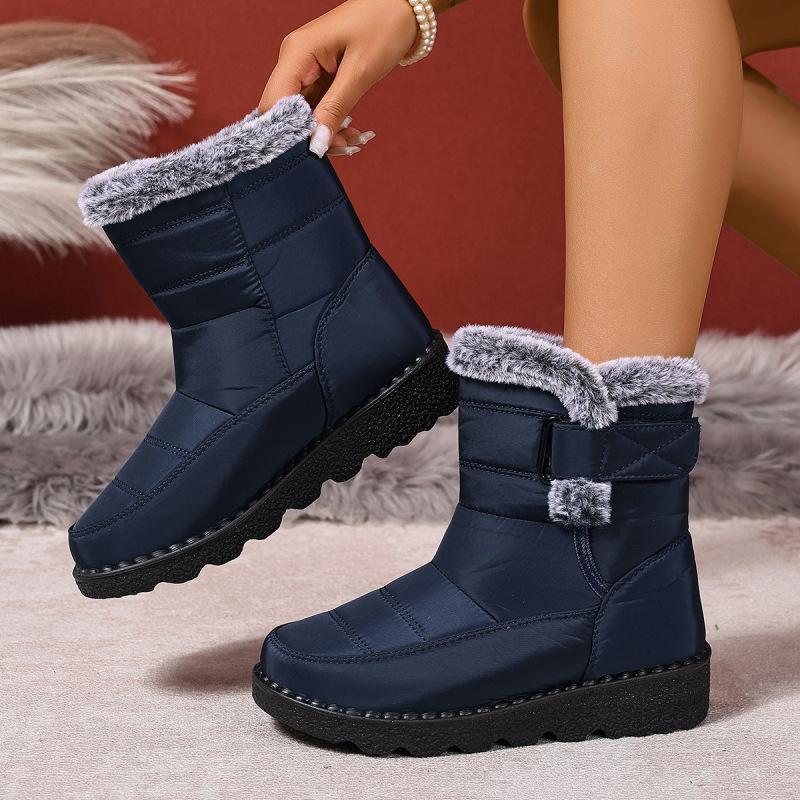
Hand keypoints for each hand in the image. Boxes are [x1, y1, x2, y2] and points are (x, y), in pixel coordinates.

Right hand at [258, 0, 418, 156]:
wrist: (402, 6)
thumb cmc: (382, 25)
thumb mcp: (359, 72)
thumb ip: (335, 110)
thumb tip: (316, 145)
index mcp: (296, 53)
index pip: (273, 104)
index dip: (287, 133)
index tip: (316, 149)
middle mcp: (295, 61)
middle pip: (288, 114)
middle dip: (314, 136)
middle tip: (345, 147)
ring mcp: (307, 70)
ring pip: (306, 117)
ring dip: (329, 133)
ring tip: (355, 140)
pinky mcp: (320, 77)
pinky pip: (319, 110)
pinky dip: (335, 124)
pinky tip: (353, 131)